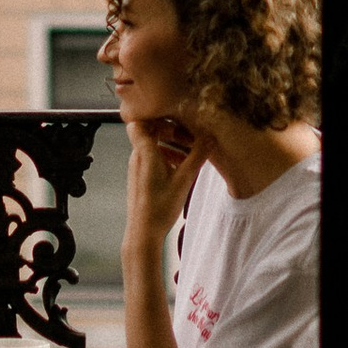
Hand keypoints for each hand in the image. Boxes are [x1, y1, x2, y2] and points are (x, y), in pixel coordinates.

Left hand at [123, 114, 204, 254]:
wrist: (143, 232)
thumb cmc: (159, 208)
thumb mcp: (184, 179)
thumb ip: (198, 156)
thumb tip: (209, 138)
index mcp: (145, 152)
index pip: (140, 121)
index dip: (155, 115)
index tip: (173, 116)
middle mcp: (138, 157)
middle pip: (150, 131)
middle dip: (170, 131)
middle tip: (189, 137)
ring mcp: (138, 167)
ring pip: (152, 145)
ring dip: (170, 145)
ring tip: (189, 155)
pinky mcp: (140, 177)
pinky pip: (152, 158)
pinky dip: (167, 157)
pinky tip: (182, 169)